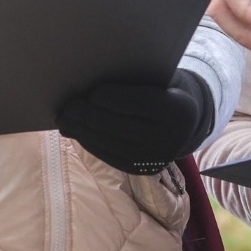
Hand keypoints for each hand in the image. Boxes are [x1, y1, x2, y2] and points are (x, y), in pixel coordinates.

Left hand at [59, 68, 213, 174]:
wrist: (184, 124)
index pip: (143, 104)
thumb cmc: (164, 90)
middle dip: (90, 117)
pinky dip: (91, 144)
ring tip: (65, 120)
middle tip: (68, 106)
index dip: (116, 99)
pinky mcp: (141, 170)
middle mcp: (171, 139)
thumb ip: (134, 80)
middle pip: (122, 127)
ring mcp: (156, 159)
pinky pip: (110, 157)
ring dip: (84, 132)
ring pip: (112, 145)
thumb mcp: (159, 80)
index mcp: (180, 110)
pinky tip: (78, 133)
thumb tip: (93, 82)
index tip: (92, 92)